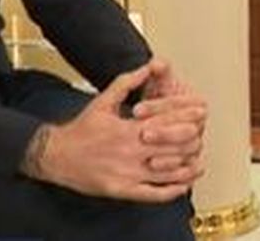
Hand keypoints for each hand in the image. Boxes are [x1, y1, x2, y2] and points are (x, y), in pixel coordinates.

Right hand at [29, 63, 201, 201]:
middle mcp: (130, 150)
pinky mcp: (123, 190)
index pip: (166, 120)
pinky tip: (182, 186)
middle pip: (172, 146)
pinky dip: (171, 191)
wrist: (57, 156)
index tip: (201, 112)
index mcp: (128, 128)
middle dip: (191, 140)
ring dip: (186, 166)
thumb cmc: (81, 129)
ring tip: (198, 162)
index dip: (187, 115)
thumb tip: (149, 66)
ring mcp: (128, 172)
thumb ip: (128, 82)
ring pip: (167, 171)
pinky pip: (153, 193)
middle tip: (202, 136)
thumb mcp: (104, 100)